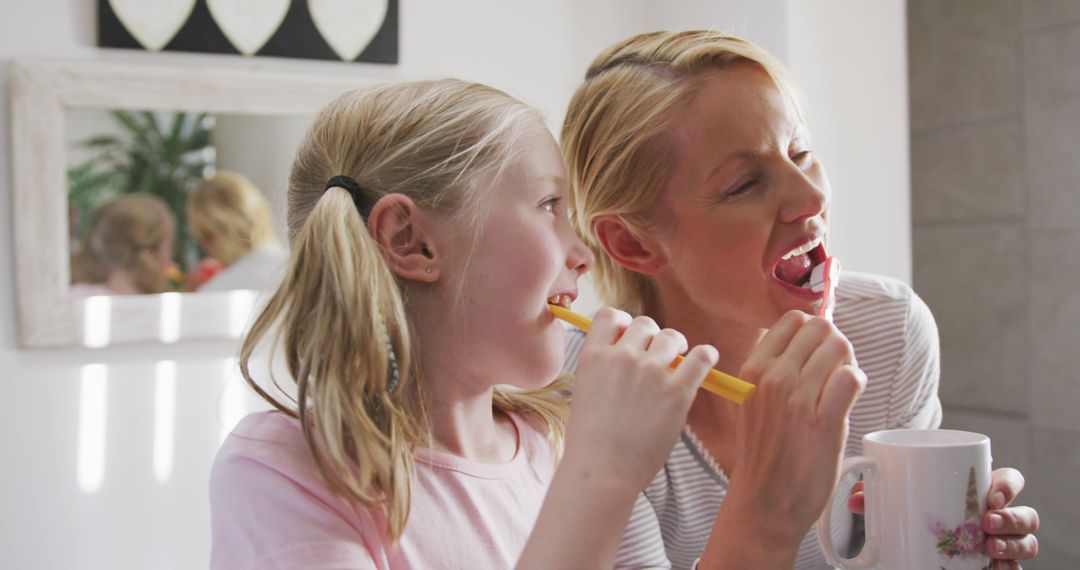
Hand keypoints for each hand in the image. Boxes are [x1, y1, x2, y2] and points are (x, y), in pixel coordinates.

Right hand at [562, 307, 718, 491]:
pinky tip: (705, 360)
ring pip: (671, 337)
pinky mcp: (677, 390)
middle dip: (651, 336)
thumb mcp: (584, 392)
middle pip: (644, 324)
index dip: (622, 322)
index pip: (609, 315)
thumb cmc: (591, 441)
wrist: (602, 470)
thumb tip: (629, 354)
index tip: (629, 334)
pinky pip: (700, 358)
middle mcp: (622, 356)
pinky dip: (705, 356)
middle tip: (657, 354)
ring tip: (678, 360)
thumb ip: (604, 368)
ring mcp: (651, 372)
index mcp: (594, 355)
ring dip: (676, 346)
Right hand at [722, 310, 865, 544]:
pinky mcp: (824, 423)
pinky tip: (848, 399)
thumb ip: (774, 368)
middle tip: (832, 371)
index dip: (813, 332)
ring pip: (839, 347)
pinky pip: (851, 378)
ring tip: (840, 389)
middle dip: (833, 344)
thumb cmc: (764, 452)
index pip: (793, 320)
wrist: (764, 502)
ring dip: (847, 363)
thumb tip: (810, 337)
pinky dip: (857, 382)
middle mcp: (773, 379)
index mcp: (752, 369)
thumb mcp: (753, 400)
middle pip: (820, 328)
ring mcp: (798, 400)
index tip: (816, 352)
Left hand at [849, 468, 1038, 567]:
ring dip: (1013, 545)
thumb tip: (855, 500)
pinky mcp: (996, 565)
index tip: (991, 494)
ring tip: (989, 547)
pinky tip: (997, 569)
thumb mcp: (897, 499)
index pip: (1010, 480)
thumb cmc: (912, 508)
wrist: (914, 546)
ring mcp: (1000, 542)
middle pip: (1026, 514)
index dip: (1009, 486)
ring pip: (1026, 542)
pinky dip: (1010, 569)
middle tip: (986, 521)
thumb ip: (878, 495)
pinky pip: (1015, 569)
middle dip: (1012, 518)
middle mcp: (998, 516)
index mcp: (979, 490)